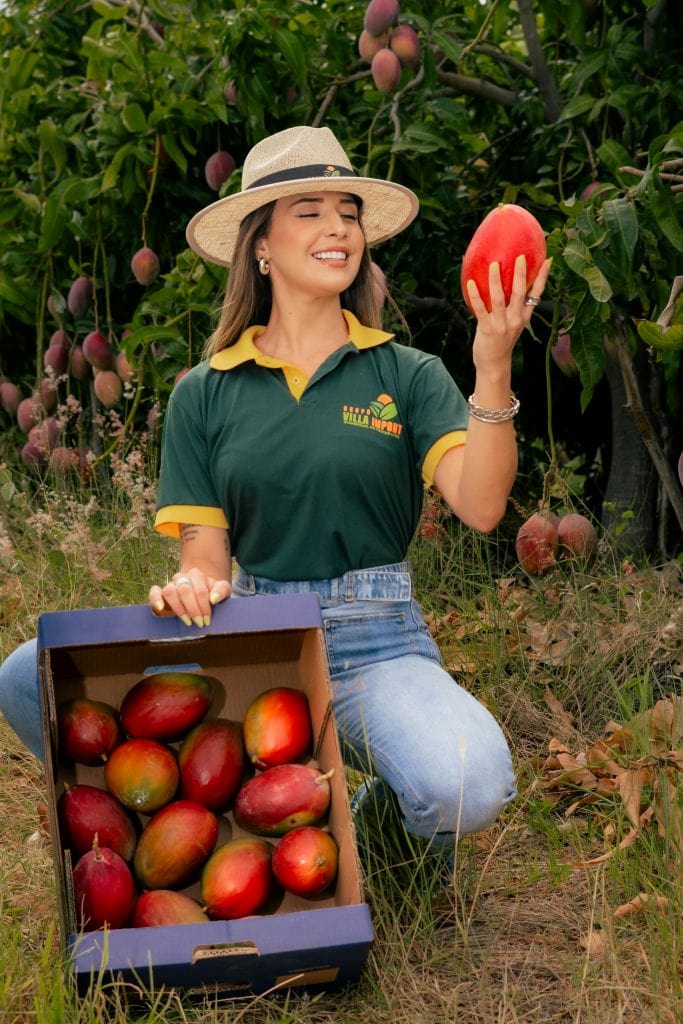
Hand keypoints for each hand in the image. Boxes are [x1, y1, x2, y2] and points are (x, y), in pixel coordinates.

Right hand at [148, 570, 231, 627]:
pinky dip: (155, 599)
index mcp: (197, 575)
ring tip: (187, 621)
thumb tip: (214, 599)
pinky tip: (161, 608)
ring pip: (170, 591)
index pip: (200, 590)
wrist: (200, 592)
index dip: (204, 606)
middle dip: (193, 609)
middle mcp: (182, 577)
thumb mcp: (222, 590)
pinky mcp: (160, 592)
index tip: (207, 620)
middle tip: (200, 623)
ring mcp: (170, 584)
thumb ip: (222, 590)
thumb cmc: (212, 592)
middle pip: (184, 591)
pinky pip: (154, 592)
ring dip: (179, 608)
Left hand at [466, 255, 551, 373]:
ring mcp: (501, 324)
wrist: (494, 365)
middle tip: (520, 257)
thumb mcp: (512, 324)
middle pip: (519, 293)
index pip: (536, 294)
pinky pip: (481, 309)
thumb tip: (505, 284)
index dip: (542, 277)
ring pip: (499, 298)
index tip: (548, 259)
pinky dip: (475, 296)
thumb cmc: (502, 341)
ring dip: (496, 280)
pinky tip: (471, 283)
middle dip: (521, 274)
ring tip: (494, 264)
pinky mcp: (487, 329)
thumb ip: (512, 307)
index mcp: (524, 316)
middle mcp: (515, 319)